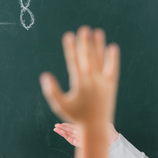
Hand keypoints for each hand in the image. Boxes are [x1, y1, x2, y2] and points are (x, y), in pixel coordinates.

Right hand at [40, 26, 119, 157]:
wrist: (95, 128)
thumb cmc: (76, 117)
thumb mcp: (60, 105)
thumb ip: (51, 91)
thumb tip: (44, 76)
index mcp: (79, 83)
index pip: (74, 61)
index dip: (71, 47)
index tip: (68, 35)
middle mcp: (92, 81)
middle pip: (88, 57)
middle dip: (85, 42)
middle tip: (83, 29)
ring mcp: (103, 82)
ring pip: (100, 60)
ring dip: (99, 46)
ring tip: (97, 32)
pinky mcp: (111, 86)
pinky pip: (112, 69)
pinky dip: (113, 59)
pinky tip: (113, 47)